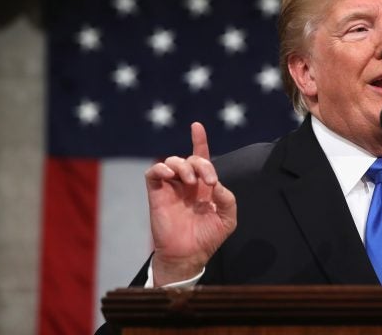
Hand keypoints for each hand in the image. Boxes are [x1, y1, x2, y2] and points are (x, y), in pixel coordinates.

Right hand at [145, 122, 236, 285]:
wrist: (188, 255)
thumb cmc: (208, 237)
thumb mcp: (228, 218)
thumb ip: (228, 199)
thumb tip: (216, 185)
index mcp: (204, 186)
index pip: (201, 157)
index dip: (199, 141)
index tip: (197, 126)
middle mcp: (187, 184)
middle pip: (191, 158)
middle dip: (202, 163)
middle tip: (208, 182)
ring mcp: (171, 188)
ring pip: (172, 161)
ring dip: (184, 166)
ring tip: (190, 181)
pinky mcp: (157, 194)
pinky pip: (153, 173)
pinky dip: (161, 168)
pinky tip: (171, 175)